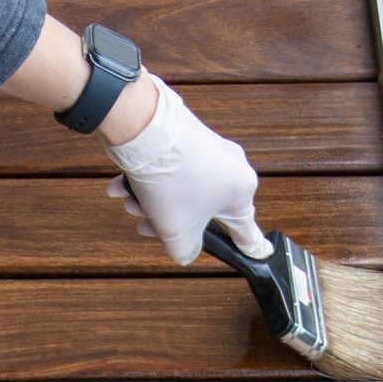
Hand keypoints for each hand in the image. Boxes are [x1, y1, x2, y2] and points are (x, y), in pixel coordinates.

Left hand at [103, 73, 272, 264]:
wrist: (144, 127)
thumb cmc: (169, 179)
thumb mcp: (175, 230)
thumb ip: (184, 251)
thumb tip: (184, 252)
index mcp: (240, 190)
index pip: (245, 229)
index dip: (249, 246)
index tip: (260, 254)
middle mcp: (231, 166)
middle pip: (200, 211)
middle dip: (167, 221)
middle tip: (144, 225)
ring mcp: (209, 149)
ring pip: (180, 191)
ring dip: (151, 202)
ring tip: (129, 201)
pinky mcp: (187, 138)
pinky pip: (170, 170)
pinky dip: (147, 181)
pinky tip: (122, 185)